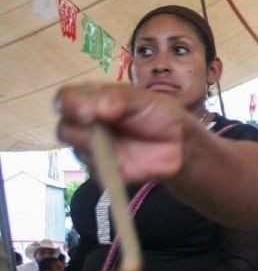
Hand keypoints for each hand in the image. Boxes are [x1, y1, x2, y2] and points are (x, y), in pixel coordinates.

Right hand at [56, 83, 192, 182]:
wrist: (178, 142)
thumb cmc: (157, 113)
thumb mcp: (142, 97)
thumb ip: (118, 97)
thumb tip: (97, 107)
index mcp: (91, 101)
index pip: (65, 99)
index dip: (70, 105)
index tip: (89, 112)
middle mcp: (85, 125)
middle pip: (65, 128)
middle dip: (78, 130)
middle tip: (97, 127)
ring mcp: (93, 149)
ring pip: (77, 151)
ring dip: (92, 148)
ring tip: (116, 144)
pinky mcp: (104, 171)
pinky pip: (96, 172)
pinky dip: (107, 168)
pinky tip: (124, 161)